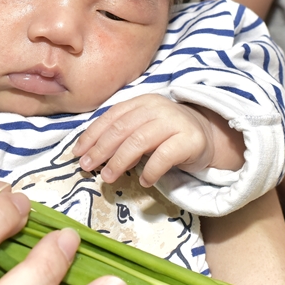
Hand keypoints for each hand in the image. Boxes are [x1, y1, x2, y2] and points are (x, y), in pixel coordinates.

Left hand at [74, 94, 243, 186]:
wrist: (207, 136)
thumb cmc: (168, 135)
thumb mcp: (142, 128)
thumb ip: (121, 135)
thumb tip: (89, 153)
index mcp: (142, 102)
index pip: (111, 116)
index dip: (92, 135)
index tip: (77, 153)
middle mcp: (157, 108)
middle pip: (122, 128)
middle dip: (101, 149)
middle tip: (87, 167)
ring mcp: (175, 122)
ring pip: (139, 140)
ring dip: (120, 161)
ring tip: (108, 177)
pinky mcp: (190, 140)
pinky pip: (164, 156)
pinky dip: (151, 170)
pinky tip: (144, 182)